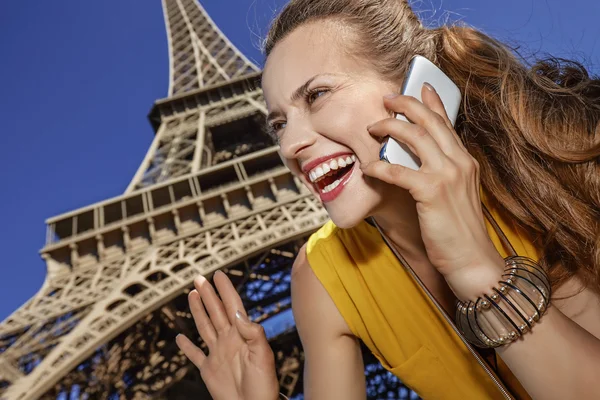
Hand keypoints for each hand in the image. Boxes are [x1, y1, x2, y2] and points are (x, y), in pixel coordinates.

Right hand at [176, 270, 278, 399]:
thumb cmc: (263, 385)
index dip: (225, 290)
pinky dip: (186, 347)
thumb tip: (238, 313)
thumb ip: (253, 333)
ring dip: (198, 311)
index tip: (218, 274)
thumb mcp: (263, 356)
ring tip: (192, 295)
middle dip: (208, 294)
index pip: (232, 306)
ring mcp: (218, 354)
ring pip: (205, 327)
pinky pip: (195, 355)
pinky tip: (180, 338)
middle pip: (216, 312)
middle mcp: (229, 340)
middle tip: (199, 278)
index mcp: (242, 335)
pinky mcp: (209, 370)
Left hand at [361, 85, 503, 298]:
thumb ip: (442, 172)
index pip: (446, 123)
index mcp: (465, 161)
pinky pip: (398, 170)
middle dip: (404, 105)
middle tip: (385, 100)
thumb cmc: (458, 230)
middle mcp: (459, 162)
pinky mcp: (431, 192)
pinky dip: (379, 166)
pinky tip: (368, 167)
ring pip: (414, 137)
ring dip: (388, 128)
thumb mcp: (456, 194)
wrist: (472, 259)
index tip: (419, 86)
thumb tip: (416, 159)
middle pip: (429, 121)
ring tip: (371, 129)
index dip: (432, 101)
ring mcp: (447, 175)